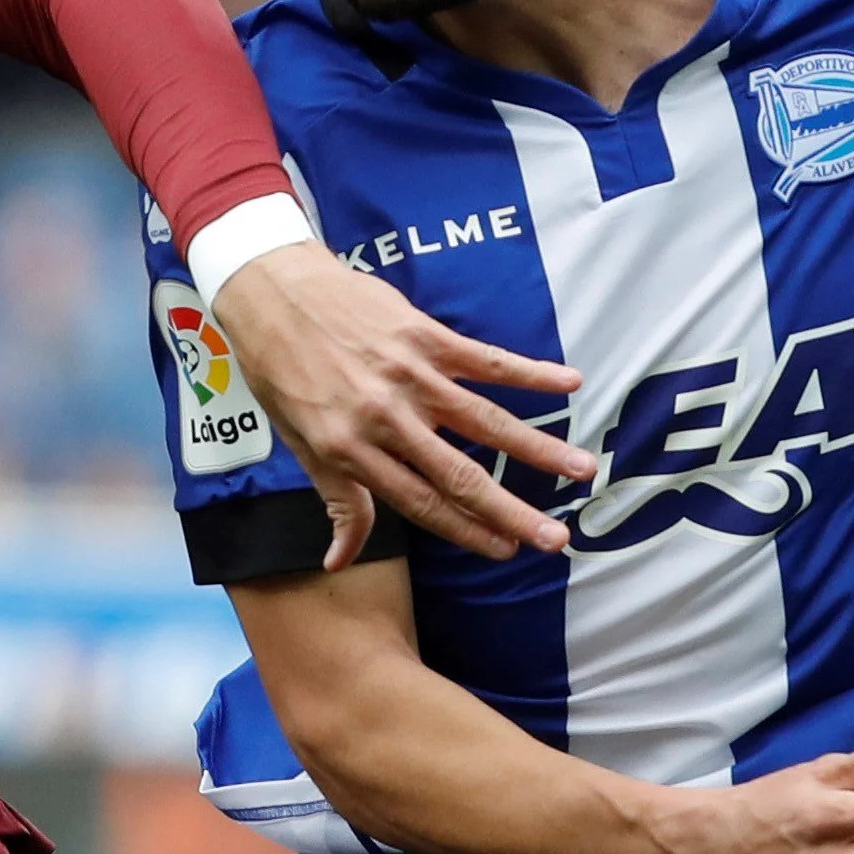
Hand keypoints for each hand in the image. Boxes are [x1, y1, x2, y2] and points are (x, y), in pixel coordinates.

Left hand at [211, 244, 592, 562]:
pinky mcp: (424, 335)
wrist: (272, 291)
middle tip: (556, 538)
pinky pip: (486, 359)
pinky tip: (570, 382)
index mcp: (351, 450)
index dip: (465, 530)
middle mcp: (385, 417)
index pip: (420, 503)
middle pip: (459, 473)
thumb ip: (337, 500)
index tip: (505, 551)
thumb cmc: (282, 372)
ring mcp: (409, 375)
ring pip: (484, 419)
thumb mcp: (300, 443)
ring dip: (537, 447)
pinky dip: (530, 371)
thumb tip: (339, 561)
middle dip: (511, 510)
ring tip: (581, 470)